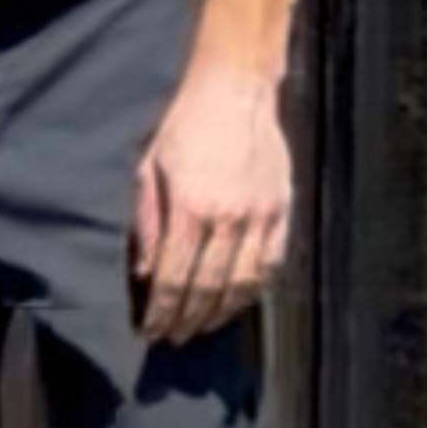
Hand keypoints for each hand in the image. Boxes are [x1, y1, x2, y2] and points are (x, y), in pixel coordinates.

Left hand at [131, 62, 295, 346]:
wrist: (235, 89)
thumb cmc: (182, 125)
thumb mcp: (148, 169)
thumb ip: (147, 224)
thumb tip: (145, 273)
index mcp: (190, 209)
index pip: (174, 279)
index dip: (162, 313)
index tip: (150, 332)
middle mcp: (228, 219)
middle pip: (208, 289)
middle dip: (187, 320)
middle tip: (173, 338)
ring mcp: (260, 216)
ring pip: (243, 284)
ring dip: (221, 313)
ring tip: (202, 327)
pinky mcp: (281, 210)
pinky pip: (272, 264)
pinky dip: (254, 290)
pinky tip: (238, 301)